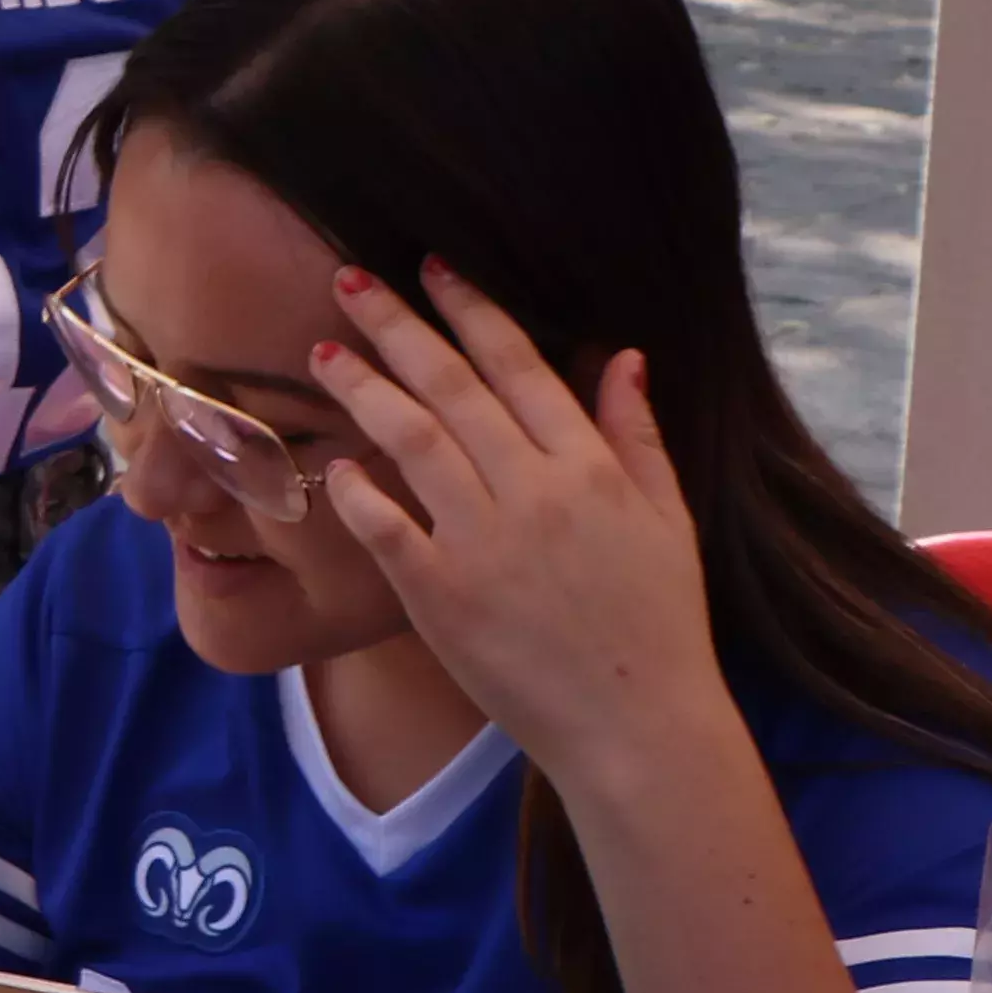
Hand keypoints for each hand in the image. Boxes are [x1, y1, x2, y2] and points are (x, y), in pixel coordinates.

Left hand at [306, 262, 725, 783]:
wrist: (637, 726)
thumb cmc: (657, 624)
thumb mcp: (667, 519)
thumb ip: (637, 434)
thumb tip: (622, 356)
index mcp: (589, 467)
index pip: (518, 365)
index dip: (470, 309)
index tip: (432, 266)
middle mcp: (533, 492)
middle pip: (452, 387)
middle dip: (397, 326)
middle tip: (349, 280)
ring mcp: (482, 543)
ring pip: (411, 442)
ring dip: (364, 389)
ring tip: (324, 352)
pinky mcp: (441, 598)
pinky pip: (384, 528)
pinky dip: (355, 492)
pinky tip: (331, 465)